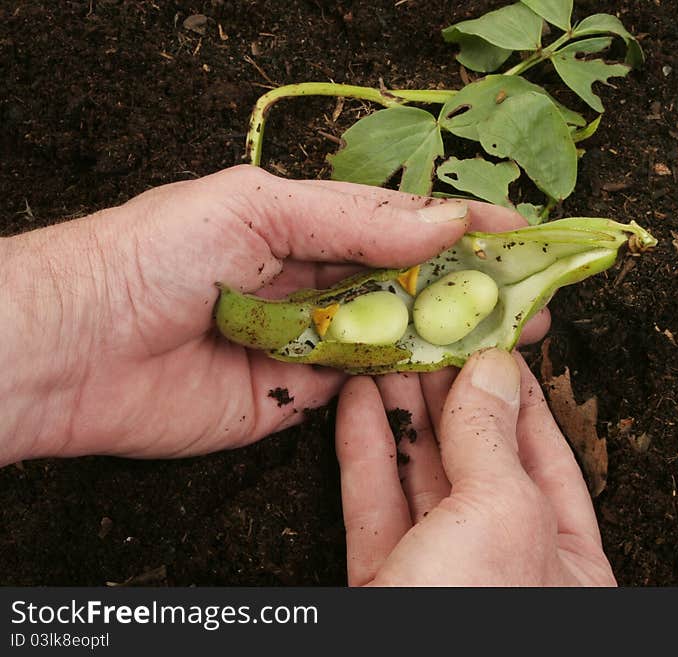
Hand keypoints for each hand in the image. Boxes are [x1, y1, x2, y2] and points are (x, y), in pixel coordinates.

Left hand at [0, 165, 534, 464]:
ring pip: (397, 336)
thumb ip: (352, 220)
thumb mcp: (256, 209)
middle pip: (409, 283)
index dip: (461, 227)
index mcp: (302, 224)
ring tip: (512, 335)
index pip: (400, 223)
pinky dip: (408, 380)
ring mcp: (308, 340)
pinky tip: (452, 375)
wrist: (76, 349)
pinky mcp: (297, 396)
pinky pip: (365, 386)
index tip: (520, 233)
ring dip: (452, 335)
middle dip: (471, 287)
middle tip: (531, 295)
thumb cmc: (153, 256)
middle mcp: (312, 281)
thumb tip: (440, 225)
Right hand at [335, 348, 615, 585]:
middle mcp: (506, 565)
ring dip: (401, 415)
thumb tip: (494, 368)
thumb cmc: (480, 620)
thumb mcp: (499, 518)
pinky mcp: (386, 586)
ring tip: (387, 358)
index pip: (545, 455)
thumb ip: (491, 439)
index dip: (518, 395)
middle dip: (450, 396)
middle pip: (477, 460)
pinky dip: (364, 453)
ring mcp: (442, 577)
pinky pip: (375, 507)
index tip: (492, 345)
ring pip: (420, 478)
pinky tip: (358, 409)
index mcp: (566, 559)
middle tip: (428, 341)